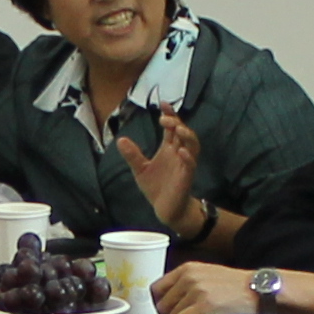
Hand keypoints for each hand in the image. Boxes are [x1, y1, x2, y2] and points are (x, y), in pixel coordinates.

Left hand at [111, 109, 203, 231]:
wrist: (165, 209)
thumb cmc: (156, 187)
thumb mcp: (140, 169)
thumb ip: (132, 155)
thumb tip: (120, 139)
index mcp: (169, 148)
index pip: (172, 127)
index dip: (170, 115)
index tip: (163, 104)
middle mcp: (179, 153)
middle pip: (183, 132)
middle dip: (176, 123)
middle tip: (165, 119)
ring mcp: (184, 164)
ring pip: (192, 145)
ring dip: (187, 136)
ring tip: (177, 128)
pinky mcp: (186, 177)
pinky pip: (190, 165)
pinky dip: (187, 157)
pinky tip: (180, 150)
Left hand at [152, 262, 257, 313]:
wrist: (259, 290)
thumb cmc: (234, 287)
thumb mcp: (207, 275)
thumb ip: (186, 283)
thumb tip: (165, 303)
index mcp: (187, 268)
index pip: (156, 288)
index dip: (161, 302)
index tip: (170, 310)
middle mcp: (188, 277)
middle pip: (161, 305)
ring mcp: (196, 290)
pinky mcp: (204, 305)